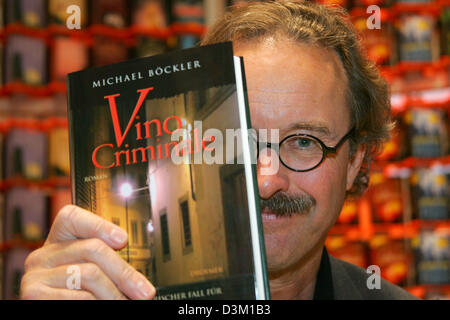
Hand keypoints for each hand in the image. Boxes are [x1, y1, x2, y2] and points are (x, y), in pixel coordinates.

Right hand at [20, 205, 155, 299]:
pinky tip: (104, 306)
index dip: (99, 225)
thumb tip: (138, 278)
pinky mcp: (34, 295)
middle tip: (145, 292)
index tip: (123, 240)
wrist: (53, 313)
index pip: (72, 218)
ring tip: (124, 302)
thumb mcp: (88, 274)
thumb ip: (105, 265)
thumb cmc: (76, 295)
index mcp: (57, 242)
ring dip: (114, 293)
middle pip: (92, 249)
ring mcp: (35, 275)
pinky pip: (80, 296)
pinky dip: (98, 303)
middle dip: (124, 273)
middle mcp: (42, 255)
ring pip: (89, 274)